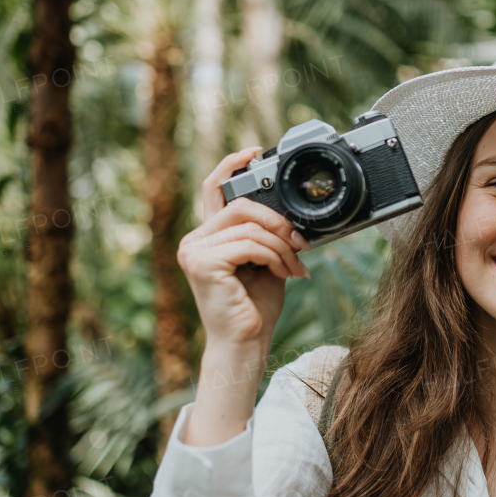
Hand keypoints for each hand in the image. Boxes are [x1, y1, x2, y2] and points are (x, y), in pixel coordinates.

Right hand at [178, 148, 311, 354]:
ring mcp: (194, 251)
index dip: (231, 164)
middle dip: (278, 221)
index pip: (213, 189)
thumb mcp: (264, 261)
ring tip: (295, 266)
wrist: (246, 344)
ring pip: (249, 225)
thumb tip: (288, 214)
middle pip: (240, 205)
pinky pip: (249, 244)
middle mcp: (194, 240)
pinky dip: (274, 256)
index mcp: (207, 236)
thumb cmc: (255, 307)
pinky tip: (282, 274)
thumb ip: (264, 234)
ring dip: (282, 245)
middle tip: (302, 243)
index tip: (255, 151)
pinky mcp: (202, 263)